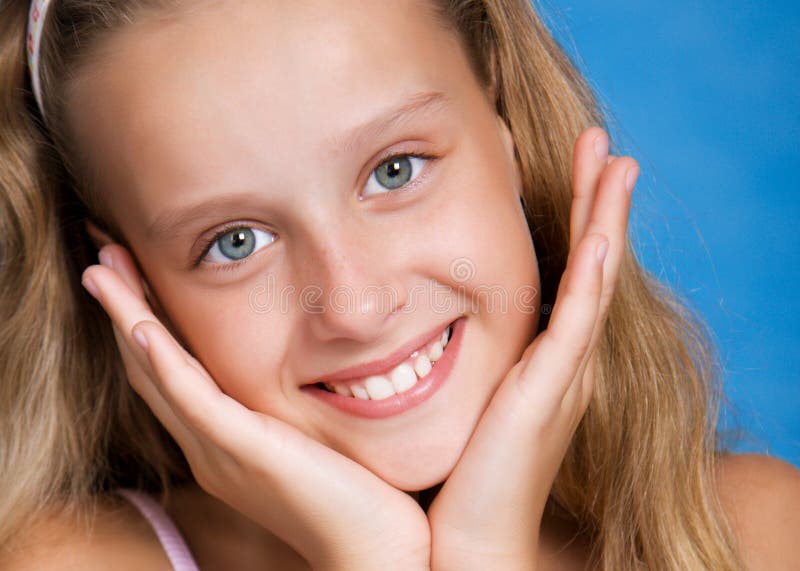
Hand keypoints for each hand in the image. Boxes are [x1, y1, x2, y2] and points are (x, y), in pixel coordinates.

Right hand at [81, 248, 429, 570]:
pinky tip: (141, 325)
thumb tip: (304, 373)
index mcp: (222, 445)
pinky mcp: (245, 452)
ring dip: (127, 319)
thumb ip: (289, 412)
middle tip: (104, 259)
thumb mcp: (309, 442)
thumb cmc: (354, 498)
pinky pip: (193, 401)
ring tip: (103, 269)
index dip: (146, 325)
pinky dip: (164, 361)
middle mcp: (209, 448)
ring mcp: (221, 452)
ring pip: (158, 376)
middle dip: (125, 310)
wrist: (373, 551)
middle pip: (150, 369)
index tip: (136, 278)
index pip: (172, 375)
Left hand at [426, 127, 637, 569]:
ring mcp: (565, 374)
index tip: (577, 169)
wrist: (468, 542)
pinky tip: (599, 234)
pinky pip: (577, 323)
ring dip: (606, 218)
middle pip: (594, 264)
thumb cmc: (460, 477)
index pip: (571, 274)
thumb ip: (458, 361)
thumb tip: (422, 328)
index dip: (580, 220)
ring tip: (615, 162)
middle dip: (601, 203)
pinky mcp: (551, 392)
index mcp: (544, 360)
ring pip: (596, 280)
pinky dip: (592, 276)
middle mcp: (566, 361)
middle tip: (606, 147)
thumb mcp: (464, 401)